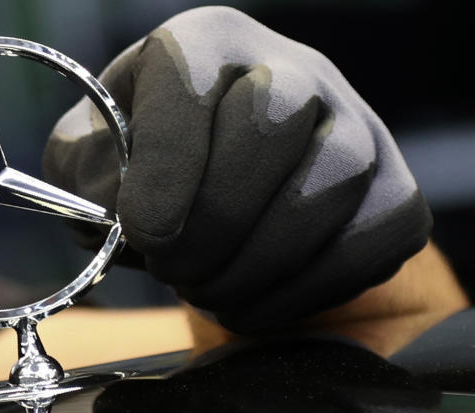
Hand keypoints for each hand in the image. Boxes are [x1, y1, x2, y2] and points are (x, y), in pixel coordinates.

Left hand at [44, 6, 431, 331]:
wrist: (226, 192)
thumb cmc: (146, 170)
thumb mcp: (91, 161)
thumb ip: (88, 177)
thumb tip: (123, 215)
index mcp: (204, 46)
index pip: (189, 82)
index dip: (164, 169)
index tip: (142, 234)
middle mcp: (291, 70)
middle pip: (266, 130)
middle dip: (208, 226)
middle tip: (170, 268)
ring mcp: (356, 128)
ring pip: (321, 193)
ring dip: (246, 269)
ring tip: (201, 285)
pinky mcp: (395, 193)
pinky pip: (361, 248)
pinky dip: (292, 296)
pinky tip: (247, 296)